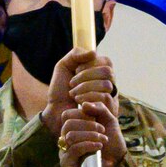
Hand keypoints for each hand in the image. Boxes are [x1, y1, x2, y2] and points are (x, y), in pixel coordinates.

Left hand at [44, 50, 123, 164]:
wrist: (56, 113)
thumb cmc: (60, 92)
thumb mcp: (63, 67)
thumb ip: (76, 54)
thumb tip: (94, 53)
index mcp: (100, 73)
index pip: (106, 62)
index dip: (90, 64)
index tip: (76, 71)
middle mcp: (108, 85)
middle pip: (107, 72)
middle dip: (86, 77)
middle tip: (72, 85)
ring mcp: (110, 99)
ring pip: (106, 86)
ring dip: (85, 89)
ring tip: (73, 96)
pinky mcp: (108, 113)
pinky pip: (105, 100)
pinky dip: (89, 99)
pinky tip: (80, 104)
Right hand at [57, 91, 123, 166]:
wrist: (116, 162)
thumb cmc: (112, 142)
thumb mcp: (109, 120)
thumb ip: (99, 109)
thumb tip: (84, 104)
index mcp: (72, 127)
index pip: (67, 115)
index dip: (82, 113)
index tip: (97, 118)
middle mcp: (65, 138)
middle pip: (68, 124)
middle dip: (88, 125)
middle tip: (102, 130)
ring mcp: (64, 150)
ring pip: (70, 136)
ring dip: (90, 135)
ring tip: (103, 139)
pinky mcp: (66, 162)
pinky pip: (73, 149)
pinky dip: (88, 145)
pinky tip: (99, 146)